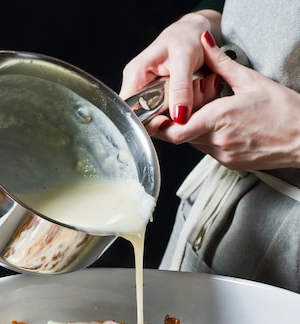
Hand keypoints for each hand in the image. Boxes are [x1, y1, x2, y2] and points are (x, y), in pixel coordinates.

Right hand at [119, 10, 221, 123]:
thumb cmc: (187, 37)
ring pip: (162, 117)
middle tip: (189, 105)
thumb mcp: (184, 58)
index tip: (168, 122)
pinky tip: (196, 96)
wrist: (198, 32)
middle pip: (147, 118)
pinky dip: (187, 108)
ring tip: (198, 92)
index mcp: (135, 76)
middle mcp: (140, 87)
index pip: (130, 111)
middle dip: (170, 116)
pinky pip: (173, 112)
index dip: (146, 122)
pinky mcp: (165, 97)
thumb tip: (178, 117)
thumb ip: (180, 87)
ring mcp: (152, 93)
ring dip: (182, 112)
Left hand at [153, 32, 299, 170]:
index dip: (161, 126)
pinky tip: (221, 126)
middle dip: (178, 122)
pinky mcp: (229, 163)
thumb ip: (221, 63)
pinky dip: (207, 138)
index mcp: (220, 119)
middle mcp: (218, 142)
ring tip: (208, 113)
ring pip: (194, 144)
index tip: (156, 115)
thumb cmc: (283, 110)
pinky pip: (208, 151)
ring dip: (193, 130)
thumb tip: (204, 43)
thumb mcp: (250, 81)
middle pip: (182, 137)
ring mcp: (223, 155)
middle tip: (184, 106)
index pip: (177, 131)